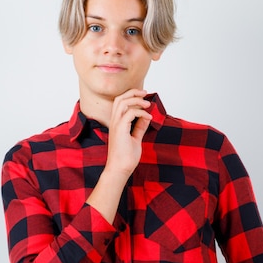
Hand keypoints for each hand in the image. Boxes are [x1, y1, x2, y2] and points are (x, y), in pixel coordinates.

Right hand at [85, 89, 151, 222]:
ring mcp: (116, 125)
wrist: (120, 169)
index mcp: (116, 123)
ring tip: (148, 103)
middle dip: (133, 93)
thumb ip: (139, 127)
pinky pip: (129, 113)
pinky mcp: (120, 130)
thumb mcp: (136, 139)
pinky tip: (148, 117)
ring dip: (136, 100)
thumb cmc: (125, 157)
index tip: (144, 98)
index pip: (120, 103)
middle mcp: (114, 122)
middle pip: (119, 99)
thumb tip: (146, 118)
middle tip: (145, 93)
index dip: (131, 96)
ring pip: (122, 102)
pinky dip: (140, 112)